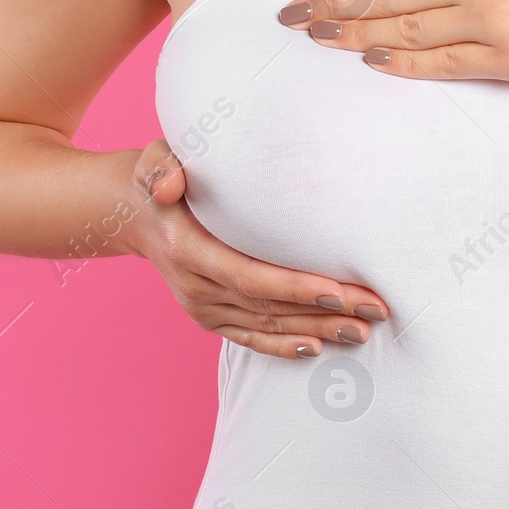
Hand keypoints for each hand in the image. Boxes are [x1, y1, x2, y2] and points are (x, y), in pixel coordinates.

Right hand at [125, 140, 389, 358]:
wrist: (133, 211)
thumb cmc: (163, 174)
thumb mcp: (154, 160)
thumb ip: (162, 169)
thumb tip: (169, 186)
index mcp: (187, 250)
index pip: (250, 275)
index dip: (296, 288)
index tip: (340, 292)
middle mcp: (195, 286)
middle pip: (269, 306)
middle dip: (325, 312)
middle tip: (375, 311)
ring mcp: (201, 307)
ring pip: (267, 325)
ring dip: (317, 330)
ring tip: (363, 331)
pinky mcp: (209, 317)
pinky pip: (250, 338)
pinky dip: (283, 346)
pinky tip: (318, 347)